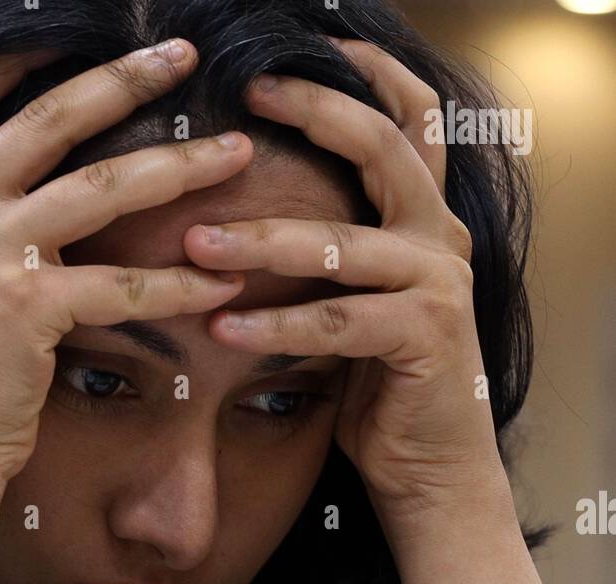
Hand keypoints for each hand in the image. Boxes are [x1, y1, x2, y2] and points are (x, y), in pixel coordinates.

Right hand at [0, 40, 249, 493]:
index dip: (16, 59)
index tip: (72, 38)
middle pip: (49, 120)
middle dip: (124, 80)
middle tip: (183, 57)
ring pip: (102, 188)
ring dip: (178, 167)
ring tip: (236, 156)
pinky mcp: (30, 308)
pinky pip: (123, 285)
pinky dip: (178, 285)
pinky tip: (222, 284)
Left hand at [184, 39, 508, 529]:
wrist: (432, 473)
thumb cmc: (379, 392)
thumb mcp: (352, 307)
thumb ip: (323, 259)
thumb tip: (235, 220)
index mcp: (423, 219)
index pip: (406, 119)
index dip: (358, 73)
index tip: (287, 56)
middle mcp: (440, 237)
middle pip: (382, 148)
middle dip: (313, 113)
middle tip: (242, 102)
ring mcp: (439, 284)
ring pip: (342, 243)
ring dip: (262, 241)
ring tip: (196, 244)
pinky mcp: (428, 336)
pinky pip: (338, 321)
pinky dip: (276, 325)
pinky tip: (222, 329)